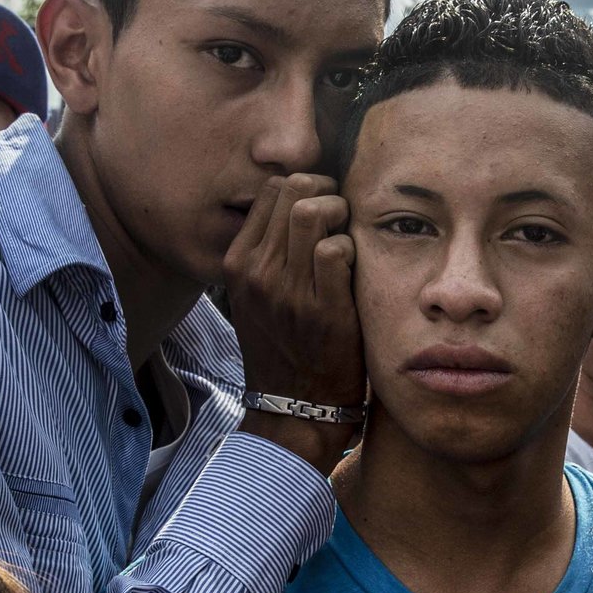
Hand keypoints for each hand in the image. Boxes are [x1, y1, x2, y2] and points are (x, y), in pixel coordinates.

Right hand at [223, 172, 364, 474]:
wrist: (295, 406)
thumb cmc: (285, 345)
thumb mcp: (258, 295)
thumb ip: (270, 251)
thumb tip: (301, 203)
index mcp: (238, 263)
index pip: (271, 190)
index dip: (303, 186)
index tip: (321, 204)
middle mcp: (258, 272)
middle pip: (293, 190)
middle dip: (325, 191)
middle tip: (341, 213)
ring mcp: (288, 290)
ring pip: (313, 212)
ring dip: (340, 214)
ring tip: (348, 234)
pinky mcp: (322, 309)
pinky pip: (337, 249)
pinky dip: (352, 247)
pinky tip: (355, 266)